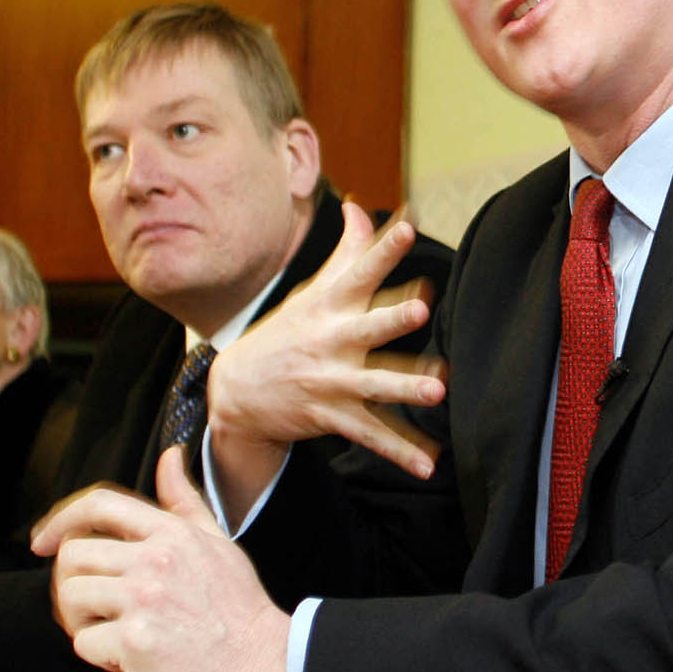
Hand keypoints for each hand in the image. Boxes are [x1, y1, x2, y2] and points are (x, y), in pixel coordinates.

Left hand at [34, 447, 293, 671]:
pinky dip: (101, 655)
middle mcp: (154, 560)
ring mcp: (143, 600)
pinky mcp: (134, 641)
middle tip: (93, 607)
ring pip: (71, 598)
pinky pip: (85, 643)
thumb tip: (170, 458)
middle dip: (74, 584)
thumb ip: (185, 501)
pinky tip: (131, 656)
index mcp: (172, 534)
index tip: (43, 541)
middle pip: (73, 556)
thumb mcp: (217, 542)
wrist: (263, 662)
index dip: (61, 520)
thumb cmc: (239, 608)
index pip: (100, 505)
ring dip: (82, 621)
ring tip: (112, 632)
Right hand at [208, 203, 444, 482]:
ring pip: (374, 385)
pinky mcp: (332, 416)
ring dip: (405, 388)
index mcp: (330, 306)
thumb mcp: (311, 290)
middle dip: (392, 318)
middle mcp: (332, 341)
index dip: (383, 249)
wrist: (234, 392)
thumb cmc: (286, 332)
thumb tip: (360, 207)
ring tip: (438, 390)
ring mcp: (331, 381)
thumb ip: (347, 252)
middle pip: (367, 326)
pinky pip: (371, 435)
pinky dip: (400, 452)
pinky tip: (429, 465)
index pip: (360, 271)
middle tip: (420, 310)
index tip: (407, 226)